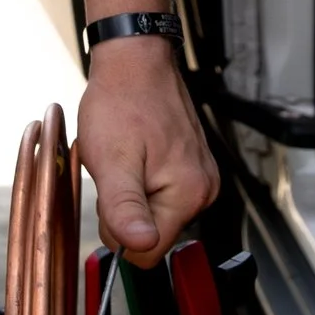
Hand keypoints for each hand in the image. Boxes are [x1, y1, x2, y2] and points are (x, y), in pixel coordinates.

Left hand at [75, 36, 217, 263]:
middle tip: (117, 168)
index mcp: (188, 194)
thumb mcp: (111, 160)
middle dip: (126, 209)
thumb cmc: (122, 101)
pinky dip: (141, 178)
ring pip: (154, 213)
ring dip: (132, 192)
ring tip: (126, 156)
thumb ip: (124, 209)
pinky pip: (160, 192)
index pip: (147, 252)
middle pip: (153, 233)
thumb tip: (140, 247)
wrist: (135, 61)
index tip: (112, 193)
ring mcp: (201, 178)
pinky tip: (135, 152)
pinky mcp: (192, 167)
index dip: (119, 230)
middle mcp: (204, 190)